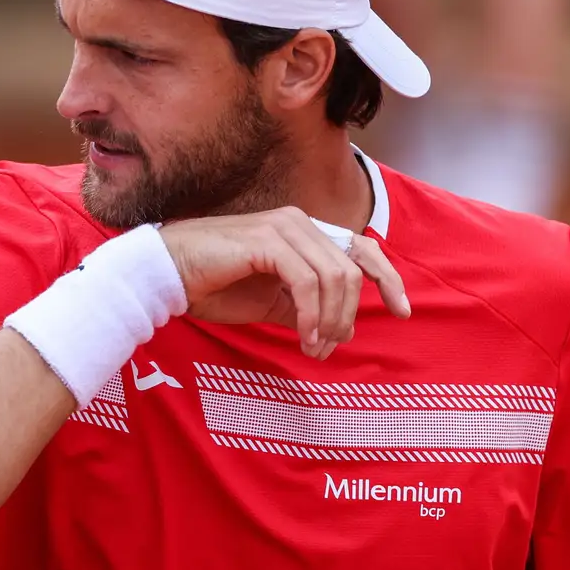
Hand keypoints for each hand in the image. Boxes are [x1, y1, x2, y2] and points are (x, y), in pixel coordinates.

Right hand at [160, 208, 410, 359]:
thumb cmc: (212, 286)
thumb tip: (343, 329)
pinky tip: (304, 336)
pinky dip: (313, 315)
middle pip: (353, 268)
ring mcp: (284, 227)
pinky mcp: (268, 240)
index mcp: (303, 231)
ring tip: (314, 346)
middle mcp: (298, 222)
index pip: (361, 248)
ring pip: (336, 276)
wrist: (167, 276)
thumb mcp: (270, 302)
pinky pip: (308, 282)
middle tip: (329, 347)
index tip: (402, 311)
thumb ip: (305, 308)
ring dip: (332, 319)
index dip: (388, 278)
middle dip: (350, 314)